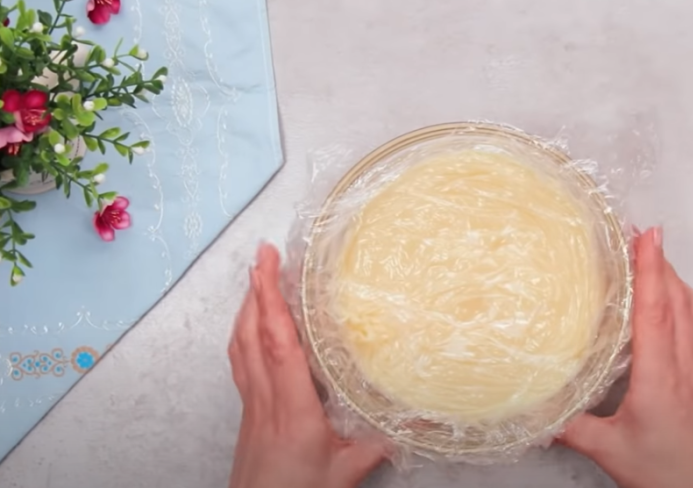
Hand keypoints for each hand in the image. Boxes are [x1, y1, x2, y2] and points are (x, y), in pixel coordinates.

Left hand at [228, 244, 386, 487]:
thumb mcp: (349, 470)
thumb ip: (384, 442)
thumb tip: (425, 419)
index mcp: (291, 408)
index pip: (277, 343)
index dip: (270, 299)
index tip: (269, 265)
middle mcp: (264, 399)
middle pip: (251, 334)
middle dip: (255, 289)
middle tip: (263, 254)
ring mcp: (250, 404)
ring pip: (239, 345)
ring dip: (246, 307)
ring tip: (256, 277)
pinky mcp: (247, 412)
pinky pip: (239, 362)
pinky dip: (242, 333)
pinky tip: (250, 326)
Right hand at [561, 228, 692, 487]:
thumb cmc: (668, 477)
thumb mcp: (609, 451)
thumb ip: (571, 427)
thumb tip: (538, 410)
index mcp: (661, 377)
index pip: (656, 311)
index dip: (651, 269)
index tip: (647, 235)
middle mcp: (686, 366)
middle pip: (679, 300)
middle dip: (662, 261)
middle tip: (642, 233)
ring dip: (676, 279)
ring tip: (656, 257)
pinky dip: (686, 302)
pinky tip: (675, 302)